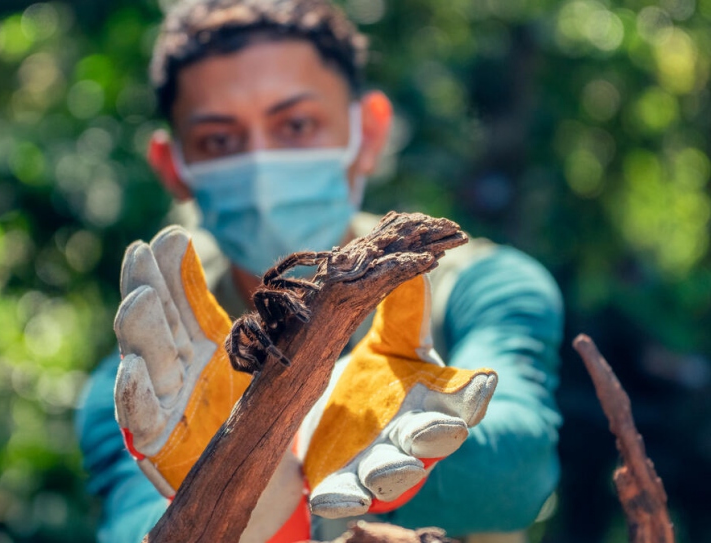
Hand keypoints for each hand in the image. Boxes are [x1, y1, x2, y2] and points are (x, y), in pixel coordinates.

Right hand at [113, 226, 308, 541]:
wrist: (255, 478)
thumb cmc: (261, 412)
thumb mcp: (274, 359)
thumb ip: (278, 322)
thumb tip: (317, 269)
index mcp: (199, 341)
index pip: (180, 297)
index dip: (172, 268)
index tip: (174, 238)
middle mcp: (174, 363)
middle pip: (155, 318)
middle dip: (148, 284)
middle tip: (146, 252)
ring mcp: (162, 398)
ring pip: (141, 357)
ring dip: (139, 328)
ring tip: (141, 299)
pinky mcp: (155, 438)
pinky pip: (140, 416)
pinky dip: (136, 394)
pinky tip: (138, 371)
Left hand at [299, 275, 497, 517]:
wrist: (331, 428)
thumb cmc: (374, 382)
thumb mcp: (387, 345)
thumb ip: (403, 309)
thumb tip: (417, 261)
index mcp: (431, 399)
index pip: (463, 398)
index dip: (475, 394)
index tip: (484, 381)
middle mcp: (413, 435)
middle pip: (435, 439)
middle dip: (437, 435)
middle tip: (441, 428)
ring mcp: (380, 464)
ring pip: (394, 473)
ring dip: (394, 472)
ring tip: (387, 468)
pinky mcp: (344, 484)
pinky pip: (345, 496)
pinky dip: (339, 498)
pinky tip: (325, 498)